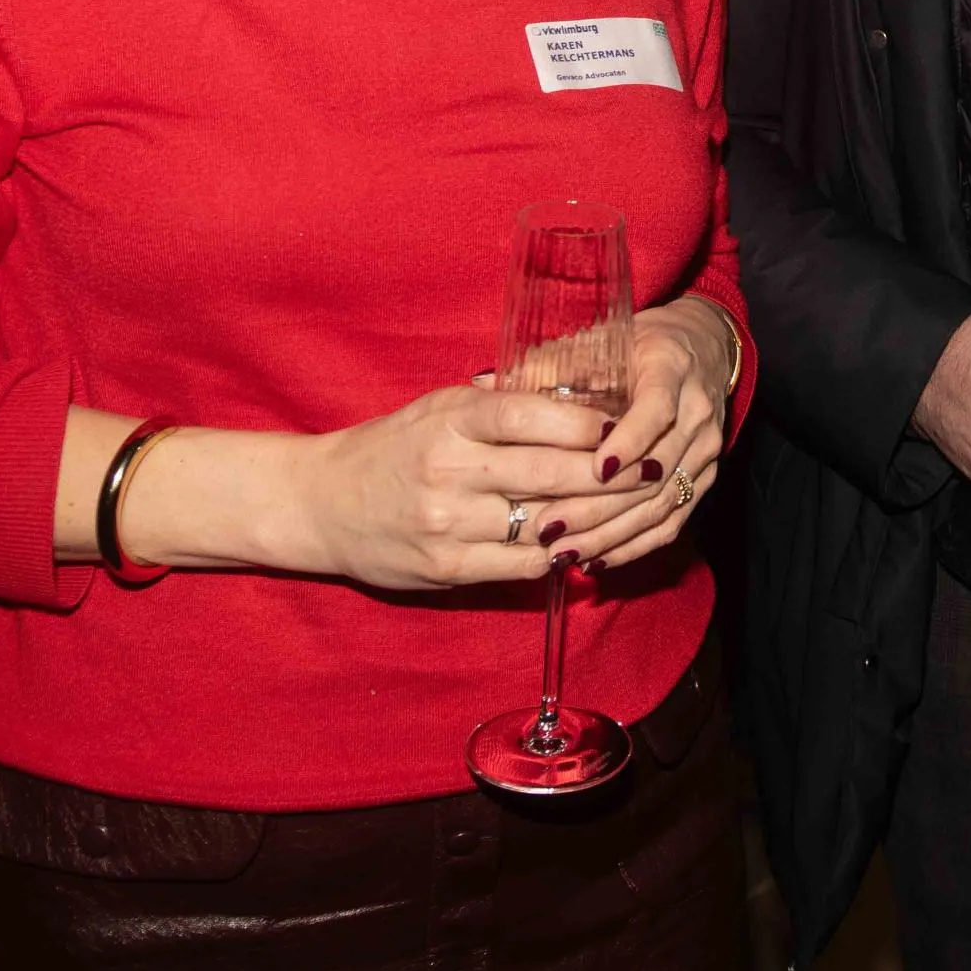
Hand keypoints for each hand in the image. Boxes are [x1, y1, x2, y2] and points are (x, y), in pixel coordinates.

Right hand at [292, 382, 615, 590]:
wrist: (319, 504)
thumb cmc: (392, 447)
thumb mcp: (439, 408)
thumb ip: (500, 406)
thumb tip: (581, 402)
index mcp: (450, 419)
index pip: (530, 416)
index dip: (586, 424)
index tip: (624, 426)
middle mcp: (449, 470)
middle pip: (550, 473)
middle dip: (609, 474)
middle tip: (651, 470)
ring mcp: (447, 523)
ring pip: (543, 522)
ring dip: (593, 518)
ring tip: (631, 508)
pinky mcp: (446, 568)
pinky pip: (522, 564)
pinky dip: (558, 553)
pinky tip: (582, 541)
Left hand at [552, 299, 738, 574]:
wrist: (698, 352)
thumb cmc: (635, 344)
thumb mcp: (596, 341)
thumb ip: (545, 365)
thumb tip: (480, 384)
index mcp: (672, 369)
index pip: (655, 410)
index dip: (628, 441)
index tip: (594, 467)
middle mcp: (697, 413)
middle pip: (655, 470)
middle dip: (600, 503)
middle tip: (549, 526)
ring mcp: (705, 451)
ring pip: (661, 504)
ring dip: (611, 533)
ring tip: (563, 552)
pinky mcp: (703, 480)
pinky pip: (671, 523)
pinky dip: (633, 546)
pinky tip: (596, 561)